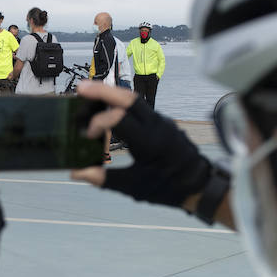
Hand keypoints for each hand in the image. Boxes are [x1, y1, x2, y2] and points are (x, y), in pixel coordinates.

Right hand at [71, 81, 222, 213]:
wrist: (200, 184)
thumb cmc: (169, 187)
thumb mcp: (134, 187)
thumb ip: (104, 179)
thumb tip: (77, 173)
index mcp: (149, 141)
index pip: (120, 118)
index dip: (98, 122)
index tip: (87, 135)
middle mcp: (157, 125)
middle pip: (128, 98)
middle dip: (103, 90)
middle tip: (81, 88)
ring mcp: (161, 121)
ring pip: (135, 99)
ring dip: (112, 94)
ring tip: (90, 94)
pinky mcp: (161, 122)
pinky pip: (140, 108)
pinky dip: (122, 104)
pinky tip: (109, 109)